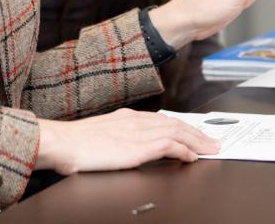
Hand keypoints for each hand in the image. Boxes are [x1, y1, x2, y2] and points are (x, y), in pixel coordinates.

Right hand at [34, 109, 219, 174]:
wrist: (62, 142)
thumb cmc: (73, 144)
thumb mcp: (99, 136)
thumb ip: (117, 137)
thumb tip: (125, 147)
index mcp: (126, 117)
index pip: (162, 120)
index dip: (181, 127)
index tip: (193, 134)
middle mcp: (135, 120)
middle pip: (174, 123)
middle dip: (196, 132)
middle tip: (212, 141)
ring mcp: (138, 132)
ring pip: (177, 132)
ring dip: (197, 140)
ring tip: (210, 148)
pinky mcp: (138, 146)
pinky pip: (170, 146)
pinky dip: (184, 150)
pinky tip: (192, 156)